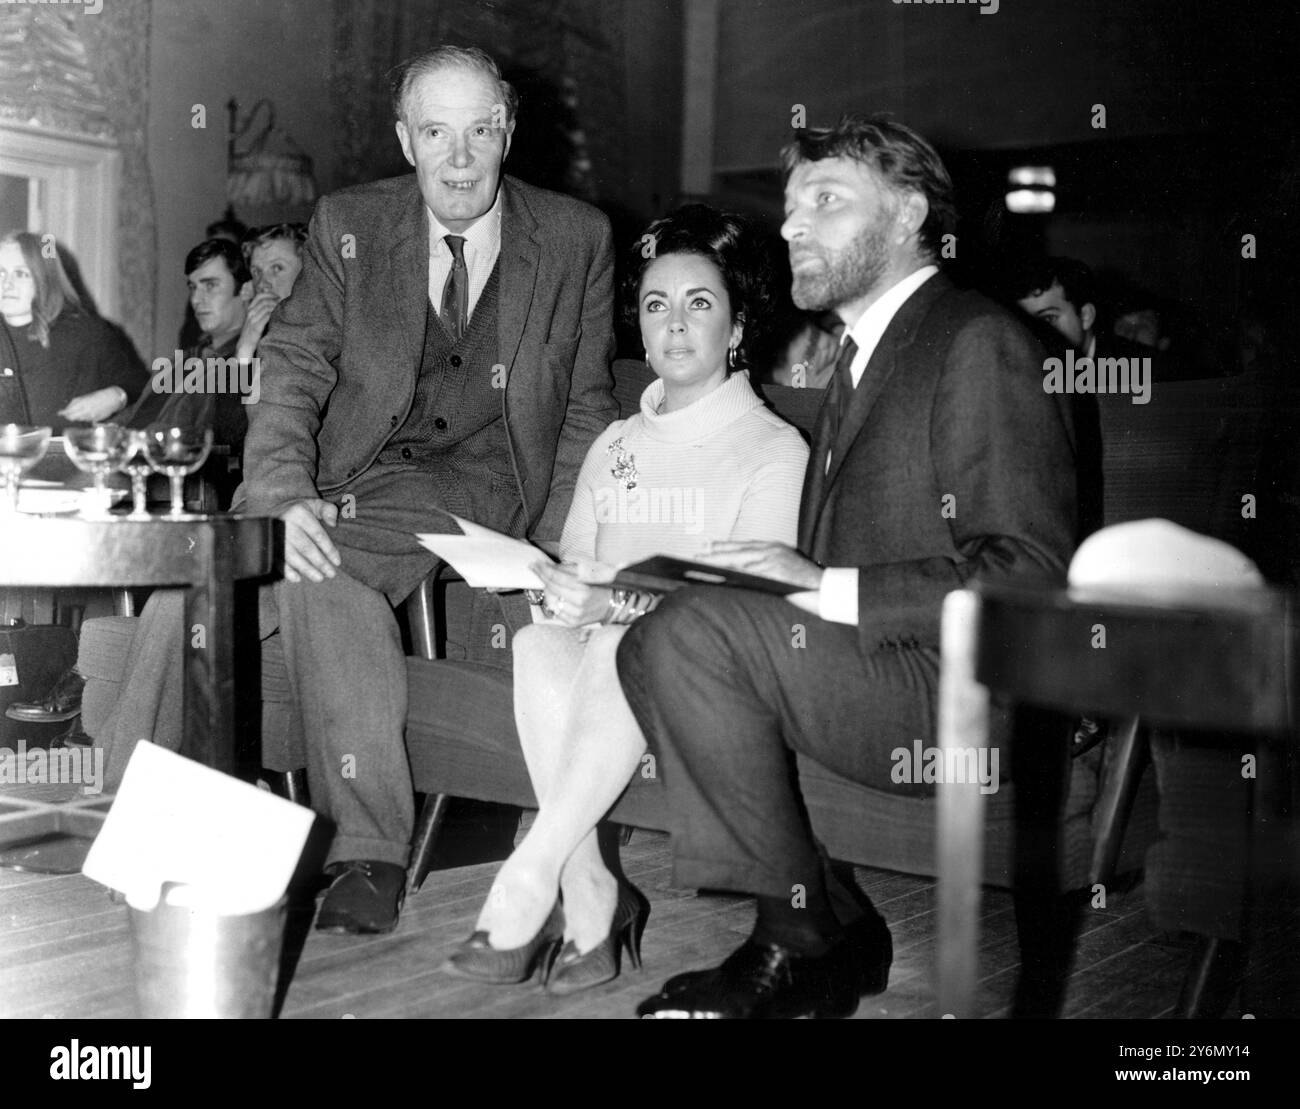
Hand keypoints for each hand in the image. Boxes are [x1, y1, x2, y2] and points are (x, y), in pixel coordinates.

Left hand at [58, 386, 125, 422]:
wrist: (112, 398)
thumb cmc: (100, 396)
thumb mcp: (86, 396)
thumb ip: (76, 402)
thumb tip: (68, 408)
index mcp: (83, 403)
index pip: (70, 410)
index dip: (64, 413)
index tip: (60, 413)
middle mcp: (87, 410)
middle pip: (73, 417)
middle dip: (69, 416)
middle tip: (66, 416)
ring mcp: (92, 415)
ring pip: (80, 419)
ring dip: (76, 417)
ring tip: (74, 415)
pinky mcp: (96, 419)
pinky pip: (87, 420)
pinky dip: (84, 418)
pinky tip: (84, 416)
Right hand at [235, 292, 279, 362]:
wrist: (244, 347)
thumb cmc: (253, 334)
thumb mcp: (256, 321)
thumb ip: (262, 313)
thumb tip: (274, 305)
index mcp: (250, 310)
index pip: (259, 296)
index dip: (269, 294)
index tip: (278, 296)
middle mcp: (250, 313)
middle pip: (264, 301)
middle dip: (275, 300)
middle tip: (283, 302)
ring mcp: (252, 320)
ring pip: (265, 307)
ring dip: (275, 306)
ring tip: (282, 308)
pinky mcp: (256, 327)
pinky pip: (266, 316)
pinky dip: (273, 313)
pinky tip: (278, 315)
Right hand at [280, 498, 341, 582]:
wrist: (274, 510)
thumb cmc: (300, 509)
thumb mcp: (314, 504)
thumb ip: (328, 509)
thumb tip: (333, 523)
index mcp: (299, 513)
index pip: (317, 534)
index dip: (329, 549)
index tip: (337, 561)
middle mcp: (286, 524)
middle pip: (306, 547)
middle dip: (320, 562)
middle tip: (331, 574)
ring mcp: (275, 536)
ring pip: (292, 556)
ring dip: (306, 569)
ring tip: (319, 578)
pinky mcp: (268, 545)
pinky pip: (277, 559)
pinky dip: (286, 570)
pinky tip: (297, 578)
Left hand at [532, 560, 611, 625]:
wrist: (615, 604)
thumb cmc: (602, 586)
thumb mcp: (588, 572)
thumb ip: (568, 569)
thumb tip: (549, 567)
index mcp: (584, 589)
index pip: (557, 577)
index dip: (544, 569)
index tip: (536, 564)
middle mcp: (579, 603)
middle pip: (552, 588)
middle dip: (542, 576)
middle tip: (536, 568)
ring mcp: (575, 615)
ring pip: (551, 601)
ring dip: (547, 590)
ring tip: (549, 582)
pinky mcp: (573, 623)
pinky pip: (556, 611)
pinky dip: (554, 602)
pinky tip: (556, 595)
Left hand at [695, 540, 824, 589]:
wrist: (832, 591)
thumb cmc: (807, 587)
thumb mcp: (784, 572)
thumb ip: (764, 570)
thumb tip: (739, 575)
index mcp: (774, 548)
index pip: (743, 546)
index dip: (722, 546)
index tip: (704, 547)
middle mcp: (772, 550)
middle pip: (737, 551)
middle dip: (714, 554)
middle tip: (694, 556)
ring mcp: (774, 560)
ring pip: (739, 560)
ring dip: (718, 563)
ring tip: (700, 567)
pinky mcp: (777, 572)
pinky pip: (750, 573)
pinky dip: (733, 575)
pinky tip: (720, 578)